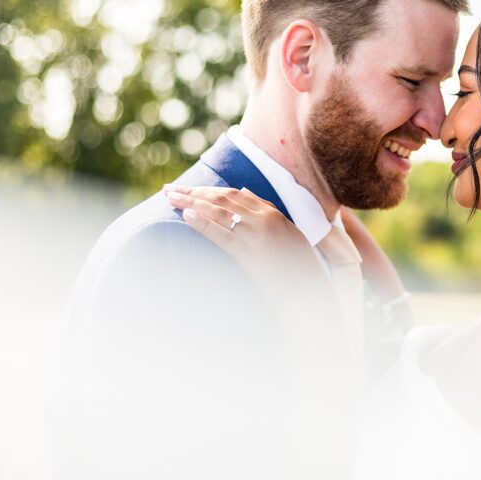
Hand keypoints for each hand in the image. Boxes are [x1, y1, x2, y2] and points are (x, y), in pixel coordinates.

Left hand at [163, 184, 331, 304]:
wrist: (310, 292)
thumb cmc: (299, 268)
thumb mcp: (289, 237)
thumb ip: (269, 218)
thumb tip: (244, 194)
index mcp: (275, 214)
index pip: (236, 193)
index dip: (210, 189)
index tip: (190, 188)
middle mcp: (267, 219)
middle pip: (224, 197)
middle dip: (194, 191)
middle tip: (171, 190)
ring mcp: (259, 235)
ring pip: (219, 210)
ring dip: (191, 202)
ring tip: (170, 198)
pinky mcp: (251, 254)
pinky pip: (223, 235)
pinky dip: (203, 224)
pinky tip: (186, 216)